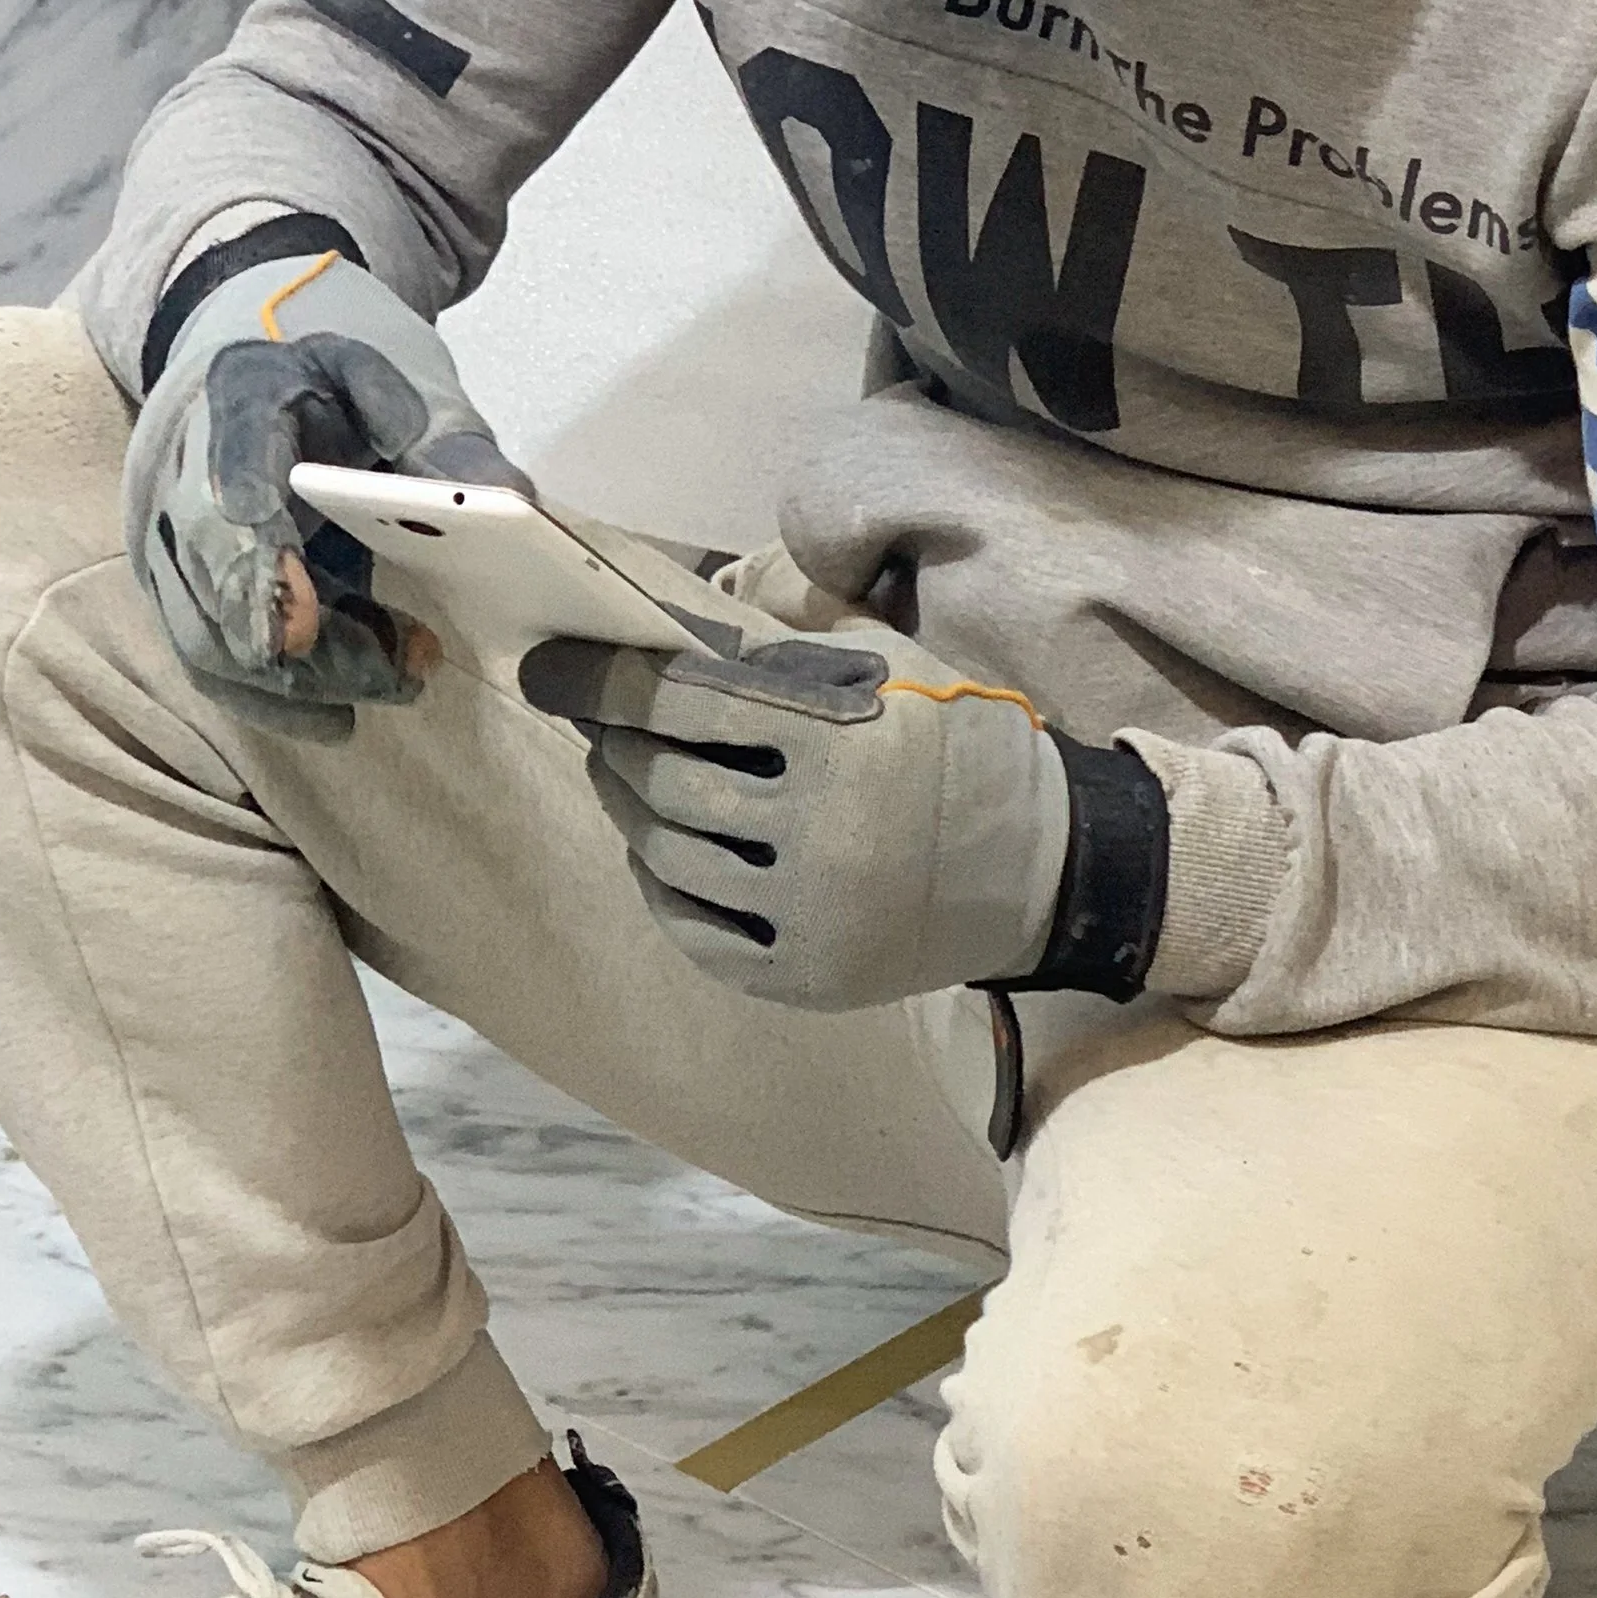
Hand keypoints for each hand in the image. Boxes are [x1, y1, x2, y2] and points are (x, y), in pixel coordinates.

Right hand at [124, 235, 525, 728]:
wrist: (253, 368)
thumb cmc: (326, 378)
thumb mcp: (394, 377)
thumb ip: (445, 433)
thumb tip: (508, 500)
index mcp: (238, 399)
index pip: (231, 474)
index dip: (256, 549)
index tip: (298, 608)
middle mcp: (182, 473)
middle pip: (219, 582)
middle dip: (304, 643)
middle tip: (396, 668)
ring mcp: (172, 538)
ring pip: (211, 640)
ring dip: (303, 680)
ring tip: (400, 678)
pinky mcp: (183, 590)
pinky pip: (212, 664)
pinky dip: (279, 698)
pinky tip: (345, 713)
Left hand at [519, 610, 1077, 1010]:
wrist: (1047, 869)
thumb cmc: (958, 744)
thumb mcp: (891, 665)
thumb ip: (781, 645)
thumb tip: (656, 620)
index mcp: (843, 741)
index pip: (682, 701)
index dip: (602, 683)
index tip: (549, 671)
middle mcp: (824, 834)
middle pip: (666, 784)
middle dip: (617, 748)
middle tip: (602, 729)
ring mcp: (814, 916)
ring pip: (670, 858)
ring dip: (632, 814)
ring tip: (630, 783)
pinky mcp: (809, 978)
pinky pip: (696, 931)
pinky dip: (664, 887)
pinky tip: (664, 854)